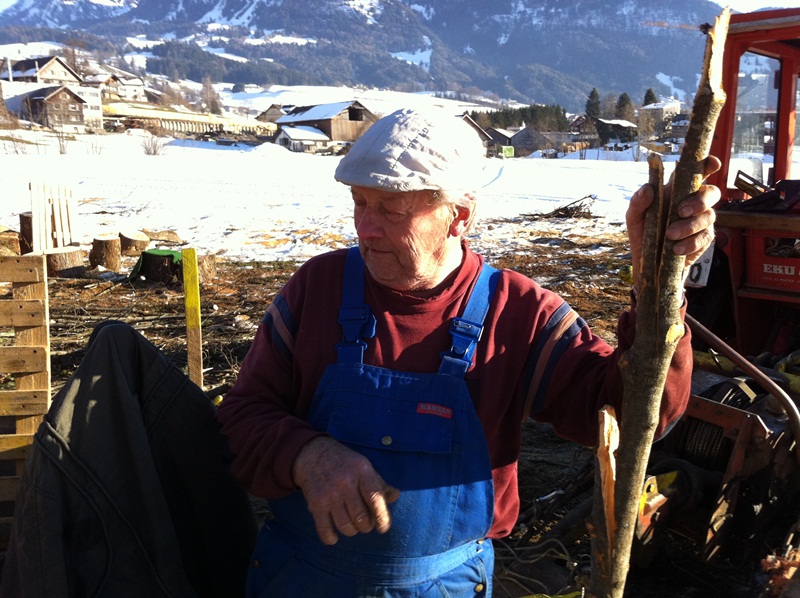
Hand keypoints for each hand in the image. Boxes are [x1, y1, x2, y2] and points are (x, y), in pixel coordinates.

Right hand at [292, 436, 400, 544]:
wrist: (312, 453)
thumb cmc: (344, 462)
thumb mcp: (363, 466)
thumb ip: (379, 483)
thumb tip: (395, 496)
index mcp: (361, 471)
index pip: (375, 499)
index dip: (382, 517)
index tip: (383, 528)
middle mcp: (345, 483)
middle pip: (361, 517)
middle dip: (366, 525)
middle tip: (365, 522)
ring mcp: (329, 494)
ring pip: (346, 526)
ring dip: (351, 530)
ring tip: (352, 525)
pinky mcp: (315, 503)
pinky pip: (324, 529)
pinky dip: (330, 538)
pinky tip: (334, 536)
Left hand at [627, 155, 720, 285]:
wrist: (648, 263)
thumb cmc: (644, 233)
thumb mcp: (634, 217)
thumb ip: (637, 202)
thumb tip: (647, 189)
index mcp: (677, 191)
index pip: (696, 173)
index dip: (707, 165)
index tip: (712, 163)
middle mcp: (694, 202)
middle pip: (712, 192)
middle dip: (700, 200)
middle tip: (681, 211)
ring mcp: (701, 220)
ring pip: (709, 216)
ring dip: (689, 226)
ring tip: (670, 235)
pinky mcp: (704, 239)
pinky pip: (705, 237)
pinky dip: (690, 243)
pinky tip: (676, 249)